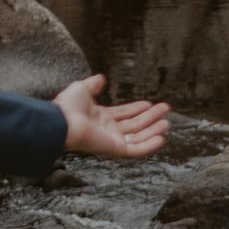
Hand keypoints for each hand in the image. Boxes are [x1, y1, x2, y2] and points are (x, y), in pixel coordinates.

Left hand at [56, 74, 170, 158]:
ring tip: (167, 123)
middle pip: (134, 125)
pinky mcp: (115, 149)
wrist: (61, 122)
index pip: (123, 114)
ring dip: (153, 130)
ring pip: (138, 137)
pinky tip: (161, 138)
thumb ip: (92, 85)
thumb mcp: (81, 89)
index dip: (137, 109)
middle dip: (150, 118)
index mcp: (100, 118)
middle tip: (165, 109)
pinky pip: (136, 150)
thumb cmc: (67, 107)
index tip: (149, 103)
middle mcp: (107, 131)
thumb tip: (101, 78)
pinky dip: (149, 145)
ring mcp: (112, 141)